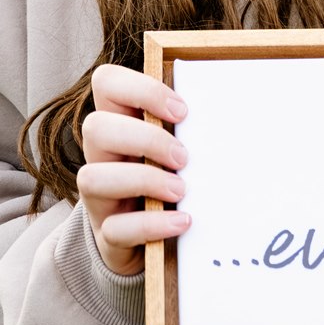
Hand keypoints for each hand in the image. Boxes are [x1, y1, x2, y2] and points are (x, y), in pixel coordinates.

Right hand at [75, 64, 190, 275]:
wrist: (151, 241)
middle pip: (95, 126)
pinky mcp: (108, 235)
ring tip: (181, 190)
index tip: (182, 111)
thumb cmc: (169, 179)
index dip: (140, 88)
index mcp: (118, 123)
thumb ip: (187, 128)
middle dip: (145, 138)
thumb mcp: (174, 147)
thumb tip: (232, 111)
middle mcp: (101, 156)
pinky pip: (116, 228)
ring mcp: (99, 197)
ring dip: (144, 180)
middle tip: (183, 157)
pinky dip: (152, 224)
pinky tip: (182, 221)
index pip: (105, 82)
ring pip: (91, 178)